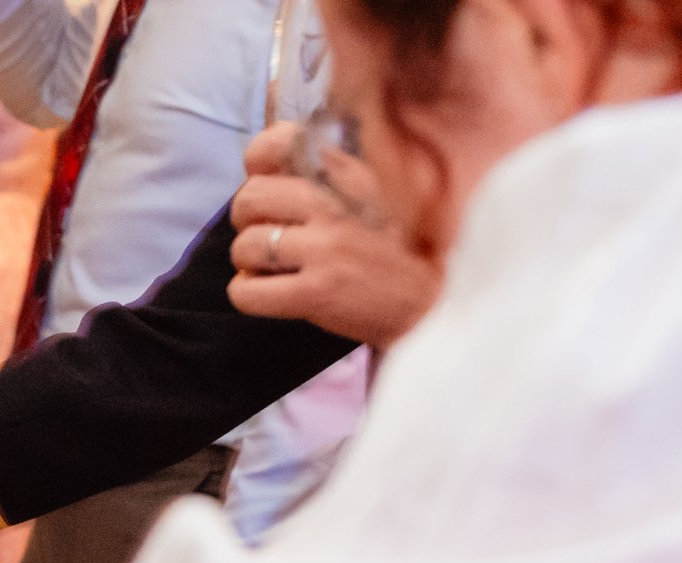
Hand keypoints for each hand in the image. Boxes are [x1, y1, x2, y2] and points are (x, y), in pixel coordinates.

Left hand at [226, 123, 443, 348]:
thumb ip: (334, 170)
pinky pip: (246, 291)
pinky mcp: (315, 292)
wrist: (436, 300)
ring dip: (249, 260)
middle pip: (250, 198)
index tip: (264, 179)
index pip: (278, 144)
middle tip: (267, 232)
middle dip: (247, 218)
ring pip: (245, 246)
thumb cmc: (400, 247)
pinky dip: (247, 294)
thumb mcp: (377, 189)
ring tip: (271, 267)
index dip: (257, 162)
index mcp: (348, 171)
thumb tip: (269, 167)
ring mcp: (324, 249)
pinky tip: (269, 292)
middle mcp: (333, 204)